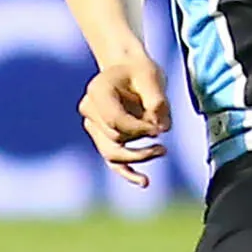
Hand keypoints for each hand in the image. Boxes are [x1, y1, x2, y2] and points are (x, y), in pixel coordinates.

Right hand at [78, 53, 173, 185]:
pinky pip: (112, 160)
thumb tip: (162, 128)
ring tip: (162, 150)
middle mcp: (89, 109)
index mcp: (97, 90)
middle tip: (162, 132)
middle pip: (115, 137)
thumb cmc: (141, 72)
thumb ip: (157, 99)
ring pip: (112, 153)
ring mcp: (92, 125)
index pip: (115, 120)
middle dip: (141, 138)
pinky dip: (128, 172)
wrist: (130, 70)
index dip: (138, 128)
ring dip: (138, 155)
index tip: (160, 130)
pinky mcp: (101, 138)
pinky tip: (145, 182)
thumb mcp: (152, 77)